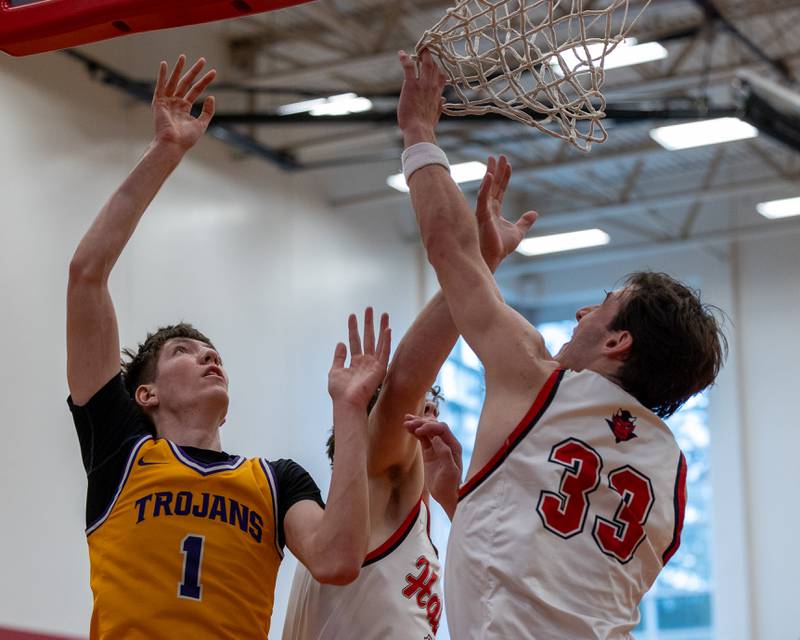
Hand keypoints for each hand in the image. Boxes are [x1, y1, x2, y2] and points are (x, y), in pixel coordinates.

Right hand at [152, 55, 215, 150]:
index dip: (205, 81)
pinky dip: (162, 75)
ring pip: (174, 81)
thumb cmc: (186, 139)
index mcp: (184, 108)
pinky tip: (164, 64)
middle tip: (202, 60)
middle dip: (194, 71)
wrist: (173, 144)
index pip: (196, 90)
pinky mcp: (159, 102)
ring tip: (184, 56)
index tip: (214, 72)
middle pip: (186, 83)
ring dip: (179, 69)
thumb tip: (211, 96)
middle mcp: (175, 103)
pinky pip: (160, 86)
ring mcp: (167, 102)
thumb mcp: (201, 124)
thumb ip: (207, 111)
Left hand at [328, 308, 390, 407]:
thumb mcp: (335, 371)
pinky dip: (387, 341)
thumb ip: (339, 357)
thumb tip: (341, 343)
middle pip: (368, 338)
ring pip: (378, 342)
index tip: (352, 315)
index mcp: (355, 362)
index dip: (353, 328)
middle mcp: (366, 361)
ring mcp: (374, 364)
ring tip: (383, 314)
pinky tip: (388, 329)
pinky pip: (384, 352)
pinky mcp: (380, 369)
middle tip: (369, 309)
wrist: (347, 402)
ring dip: (381, 328)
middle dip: (368, 323)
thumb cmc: (339, 391)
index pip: (354, 341)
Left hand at [397, 49, 446, 144]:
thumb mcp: (436, 115)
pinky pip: (409, 67)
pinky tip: (401, 53)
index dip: (438, 68)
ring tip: (419, 48)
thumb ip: (439, 106)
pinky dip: (405, 59)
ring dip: (422, 54)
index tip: (435, 63)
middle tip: (426, 50)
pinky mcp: (411, 85)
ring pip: (425, 63)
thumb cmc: (426, 125)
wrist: (419, 129)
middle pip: (434, 66)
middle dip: (431, 56)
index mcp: (437, 93)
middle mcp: (432, 86)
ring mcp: (422, 84)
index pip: (441, 76)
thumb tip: (443, 101)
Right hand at [404, 415, 461, 519]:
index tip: (418, 431)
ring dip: (417, 424)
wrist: (447, 496)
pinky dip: (415, 432)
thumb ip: (445, 454)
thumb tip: (436, 438)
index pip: (441, 429)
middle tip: (408, 423)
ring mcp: (437, 447)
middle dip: (421, 423)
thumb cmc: (450, 485)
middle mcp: (446, 443)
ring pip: (427, 430)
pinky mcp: (429, 452)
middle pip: (434, 426)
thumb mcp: (450, 471)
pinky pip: (422, 438)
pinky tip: (408, 428)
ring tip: (405, 421)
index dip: (430, 426)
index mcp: (453, 446)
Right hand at [476, 155, 537, 270]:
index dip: (505, 177)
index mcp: (495, 210)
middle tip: (498, 156)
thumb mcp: (518, 232)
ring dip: (490, 173)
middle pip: (492, 185)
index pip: (500, 189)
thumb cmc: (500, 248)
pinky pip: (483, 198)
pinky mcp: (482, 215)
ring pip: (487, 187)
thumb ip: (525, 222)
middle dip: (496, 170)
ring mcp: (484, 210)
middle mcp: (487, 208)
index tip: (508, 164)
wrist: (493, 259)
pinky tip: (489, 176)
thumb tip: (534, 213)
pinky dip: (485, 186)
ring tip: (493, 160)